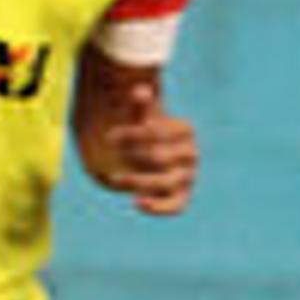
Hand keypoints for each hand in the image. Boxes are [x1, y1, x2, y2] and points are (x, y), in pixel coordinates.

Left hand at [87, 86, 200, 215]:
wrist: (142, 157)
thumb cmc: (140, 133)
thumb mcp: (138, 118)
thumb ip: (138, 107)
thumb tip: (140, 91)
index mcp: (185, 130)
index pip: (160, 132)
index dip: (133, 134)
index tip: (108, 136)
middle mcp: (191, 153)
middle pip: (160, 157)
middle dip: (133, 155)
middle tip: (111, 154)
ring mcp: (188, 176)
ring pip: (166, 181)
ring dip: (138, 181)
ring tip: (115, 178)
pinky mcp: (181, 196)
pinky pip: (176, 206)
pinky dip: (159, 207)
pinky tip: (137, 202)